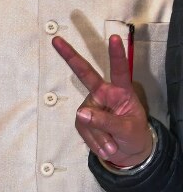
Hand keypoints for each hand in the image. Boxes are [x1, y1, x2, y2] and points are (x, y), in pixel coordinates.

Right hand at [52, 35, 154, 167]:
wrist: (128, 153)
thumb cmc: (134, 135)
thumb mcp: (128, 130)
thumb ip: (107, 121)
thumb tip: (81, 114)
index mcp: (121, 92)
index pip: (120, 71)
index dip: (116, 55)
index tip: (114, 38)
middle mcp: (103, 94)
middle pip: (85, 73)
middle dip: (70, 56)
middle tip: (56, 40)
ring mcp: (90, 106)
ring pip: (87, 119)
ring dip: (100, 136)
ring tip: (113, 147)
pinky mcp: (82, 119)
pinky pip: (84, 130)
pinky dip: (94, 142)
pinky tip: (105, 147)